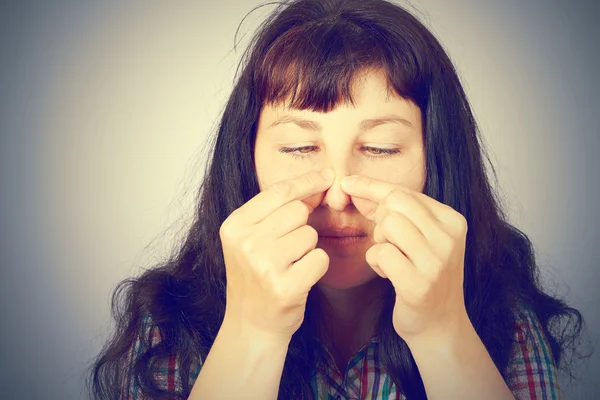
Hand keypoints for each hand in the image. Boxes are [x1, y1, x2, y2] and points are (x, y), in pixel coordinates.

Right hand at [219, 169, 333, 341]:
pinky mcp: (285, 286)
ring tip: (289, 265)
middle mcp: (246, 242)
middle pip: (298, 211)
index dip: (307, 181)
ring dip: (308, 248)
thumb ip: (277, 211)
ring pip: (310, 234)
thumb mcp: (252, 239)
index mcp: (235, 226)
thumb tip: (318, 182)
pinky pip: (320, 258)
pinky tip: (299, 278)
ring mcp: (264, 265)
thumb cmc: (256, 276)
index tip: (327, 176)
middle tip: (288, 248)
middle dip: (302, 225)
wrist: (250, 324)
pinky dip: (316, 267)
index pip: (279, 191)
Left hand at [341, 175, 468, 342]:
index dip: (371, 186)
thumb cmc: (423, 275)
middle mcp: (448, 237)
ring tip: (392, 259)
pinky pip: (380, 254)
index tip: (348, 183)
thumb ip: (398, 212)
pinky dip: (376, 263)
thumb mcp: (422, 238)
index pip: (405, 192)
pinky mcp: (418, 284)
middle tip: (387, 241)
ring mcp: (436, 261)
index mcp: (452, 221)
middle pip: (394, 204)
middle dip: (380, 219)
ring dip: (379, 242)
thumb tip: (355, 185)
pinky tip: (389, 275)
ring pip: (387, 225)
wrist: (441, 325)